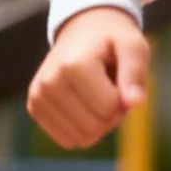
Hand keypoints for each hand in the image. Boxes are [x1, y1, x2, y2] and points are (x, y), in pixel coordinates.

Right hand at [27, 6, 148, 149]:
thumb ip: (136, 72)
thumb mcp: (133, 46)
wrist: (83, 30)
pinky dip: (81, 129)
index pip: (109, 108)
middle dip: (111, 115)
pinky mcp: (34, 107)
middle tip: (110, 89)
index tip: (119, 80)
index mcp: (74, 65)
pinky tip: (82, 105)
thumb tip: (134, 103)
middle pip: (94, 127)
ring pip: (80, 139)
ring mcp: (38, 96)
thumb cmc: (112, 41)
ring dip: (97, 123)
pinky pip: (66, 141)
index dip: (123, 99)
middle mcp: (50, 81)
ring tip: (96, 95)